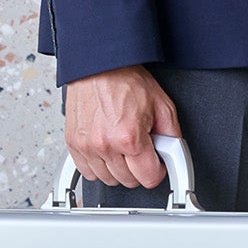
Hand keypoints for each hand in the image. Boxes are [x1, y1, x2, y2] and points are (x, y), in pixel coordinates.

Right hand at [64, 65, 182, 189]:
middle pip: (129, 181)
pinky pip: (87, 172)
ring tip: (123, 147)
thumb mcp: (162, 105)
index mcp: (129, 137)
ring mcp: (87, 146)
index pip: (149, 178)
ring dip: (118, 168)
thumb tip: (174, 154)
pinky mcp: (73, 144)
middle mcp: (105, 144)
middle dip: (139, 169)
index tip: (157, 162)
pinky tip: (107, 150)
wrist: (99, 66)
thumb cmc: (126, 81)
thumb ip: (172, 136)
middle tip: (141, 149)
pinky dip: (98, 166)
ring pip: (108, 179)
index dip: (157, 170)